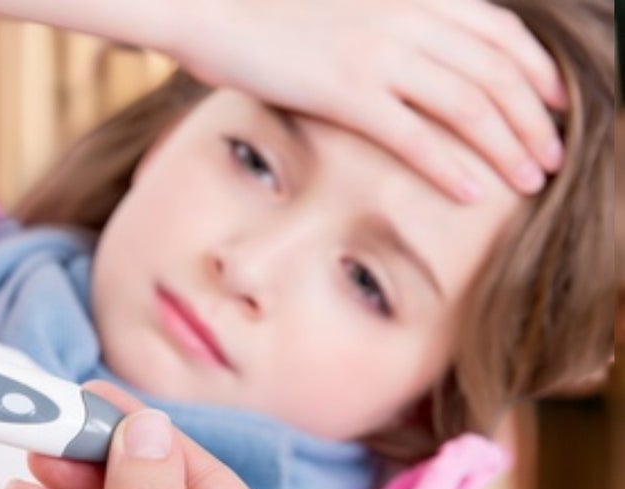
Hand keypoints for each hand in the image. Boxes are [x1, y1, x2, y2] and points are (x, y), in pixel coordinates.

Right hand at [177, 0, 566, 199]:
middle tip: (551, 158)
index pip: (499, 32)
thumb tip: (409, 58)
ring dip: (506, 146)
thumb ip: (389, 23)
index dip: (536, 70)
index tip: (554, 105)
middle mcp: (409, 18)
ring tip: (528, 180)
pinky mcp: (346, 90)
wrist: (214, 5)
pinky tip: (473, 190)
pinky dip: (450, 164)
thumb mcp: (346, 7)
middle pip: (495, 72)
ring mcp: (380, 53)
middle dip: (533, 119)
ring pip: (468, 104)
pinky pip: (414, 133)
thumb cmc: (268, 11)